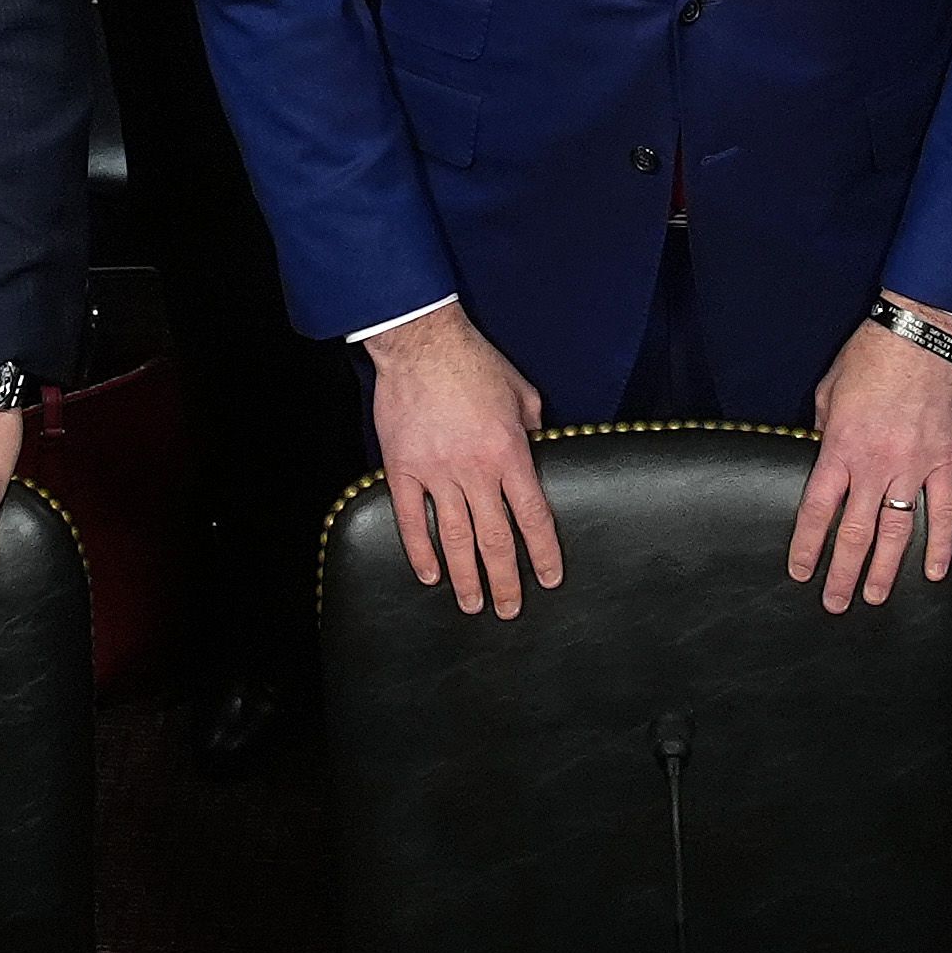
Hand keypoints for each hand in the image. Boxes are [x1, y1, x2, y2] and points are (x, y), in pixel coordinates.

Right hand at [365, 301, 558, 612]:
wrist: (422, 343)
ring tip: (471, 604)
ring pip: (455, 539)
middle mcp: (475, 470)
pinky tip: (429, 574)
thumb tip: (540, 451)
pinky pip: (413, 520)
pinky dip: (420, 551)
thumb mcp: (522, 393)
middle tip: (509, 609)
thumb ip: (534, 428)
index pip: (533, 517)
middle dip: (504, 580)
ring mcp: (436, 472)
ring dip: (465, 577)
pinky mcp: (403, 468)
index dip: (543, 553)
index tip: (548, 578)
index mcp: (510, 453)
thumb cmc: (474, 363)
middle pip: (495, 539)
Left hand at [792, 307, 951, 609]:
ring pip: (897, 530)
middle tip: (836, 602)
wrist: (921, 334)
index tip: (802, 571)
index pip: (817, 510)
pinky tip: (934, 571)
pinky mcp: (945, 461)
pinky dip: (941, 545)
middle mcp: (875, 465)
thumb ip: (824, 430)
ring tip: (877, 597)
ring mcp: (913, 466)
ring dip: (886, 569)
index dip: (808, 545)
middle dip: (844, 573)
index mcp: (840, 448)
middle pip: (855, 532)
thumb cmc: (872, 356)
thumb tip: (822, 455)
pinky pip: (944, 511)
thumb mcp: (828, 391)